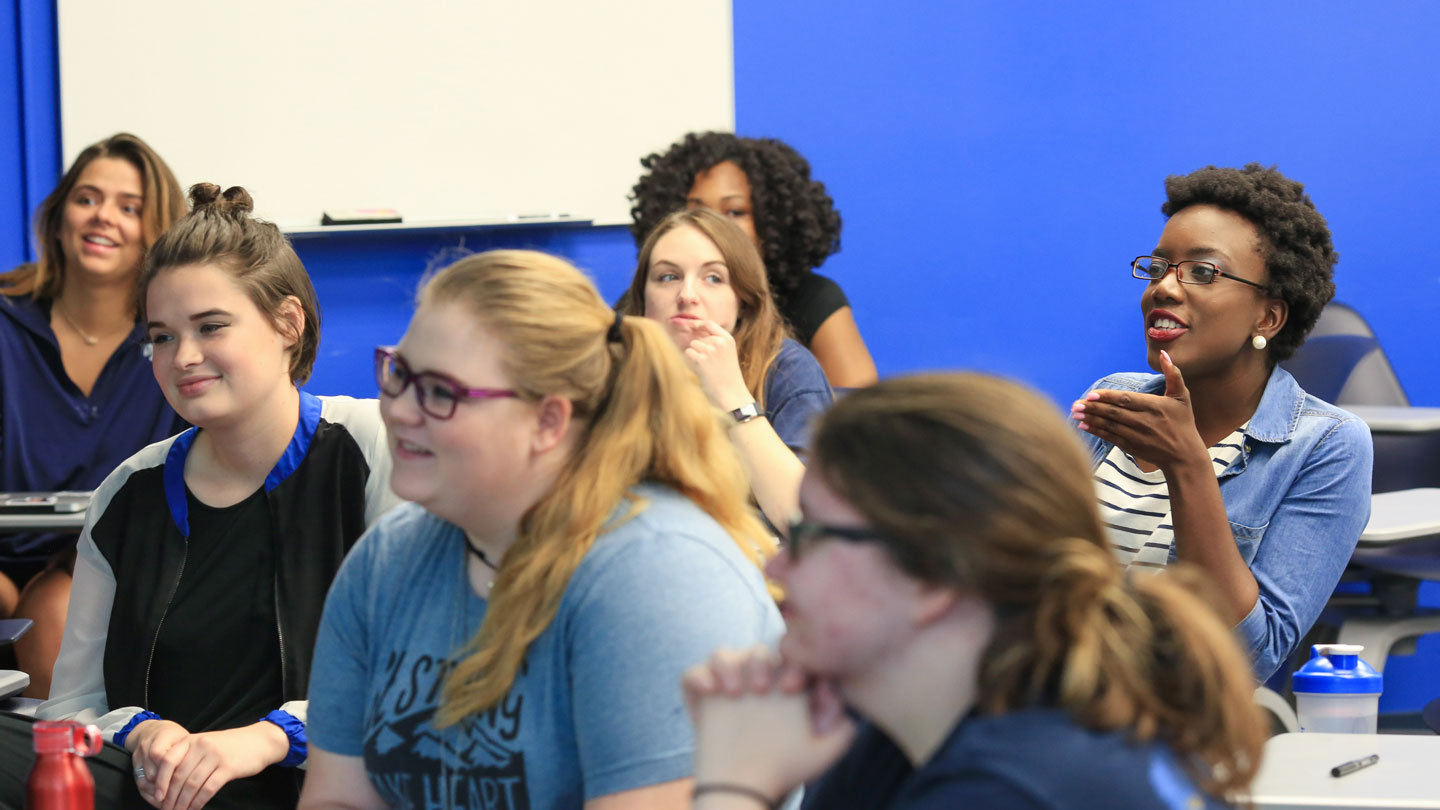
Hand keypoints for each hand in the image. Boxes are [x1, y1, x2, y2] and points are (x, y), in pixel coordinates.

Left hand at [131, 721, 288, 809]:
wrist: (259, 741)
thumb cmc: (230, 746)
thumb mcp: (206, 745)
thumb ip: (188, 757)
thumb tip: (168, 783)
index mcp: (191, 740)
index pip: (168, 761)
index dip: (160, 781)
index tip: (157, 797)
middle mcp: (201, 746)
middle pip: (179, 776)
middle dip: (171, 797)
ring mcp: (215, 756)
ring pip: (192, 785)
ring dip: (183, 803)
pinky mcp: (228, 767)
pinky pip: (208, 788)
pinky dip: (199, 802)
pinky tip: (195, 809)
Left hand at [677, 319, 751, 411]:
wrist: (731, 394)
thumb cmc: (728, 376)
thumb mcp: (727, 354)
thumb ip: (716, 343)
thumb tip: (695, 333)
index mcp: (728, 339)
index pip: (710, 323)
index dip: (698, 324)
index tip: (691, 327)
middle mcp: (719, 342)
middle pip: (699, 337)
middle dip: (698, 348)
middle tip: (708, 363)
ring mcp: (710, 350)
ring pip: (692, 345)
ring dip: (695, 355)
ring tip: (706, 367)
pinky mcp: (701, 360)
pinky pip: (688, 353)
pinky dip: (691, 361)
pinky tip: (700, 370)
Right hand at [683, 646, 855, 800]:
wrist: (749, 787)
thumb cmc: (790, 765)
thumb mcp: (827, 746)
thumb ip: (843, 718)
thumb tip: (836, 692)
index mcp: (785, 684)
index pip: (791, 657)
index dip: (794, 664)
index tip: (793, 689)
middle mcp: (755, 679)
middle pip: (759, 650)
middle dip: (761, 664)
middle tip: (762, 689)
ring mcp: (727, 686)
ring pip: (724, 653)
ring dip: (728, 665)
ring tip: (734, 692)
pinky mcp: (701, 696)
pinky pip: (692, 673)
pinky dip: (698, 677)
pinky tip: (711, 692)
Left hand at [1072, 350, 1208, 472]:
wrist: (1185, 456)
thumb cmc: (1183, 422)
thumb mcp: (1182, 397)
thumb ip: (1173, 374)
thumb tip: (1164, 354)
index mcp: (1155, 406)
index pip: (1126, 400)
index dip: (1108, 397)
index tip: (1092, 394)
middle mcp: (1145, 421)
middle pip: (1115, 413)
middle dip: (1094, 408)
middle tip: (1077, 404)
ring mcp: (1137, 436)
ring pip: (1110, 426)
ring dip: (1091, 419)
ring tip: (1075, 413)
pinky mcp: (1132, 447)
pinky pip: (1111, 438)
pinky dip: (1096, 432)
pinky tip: (1083, 426)